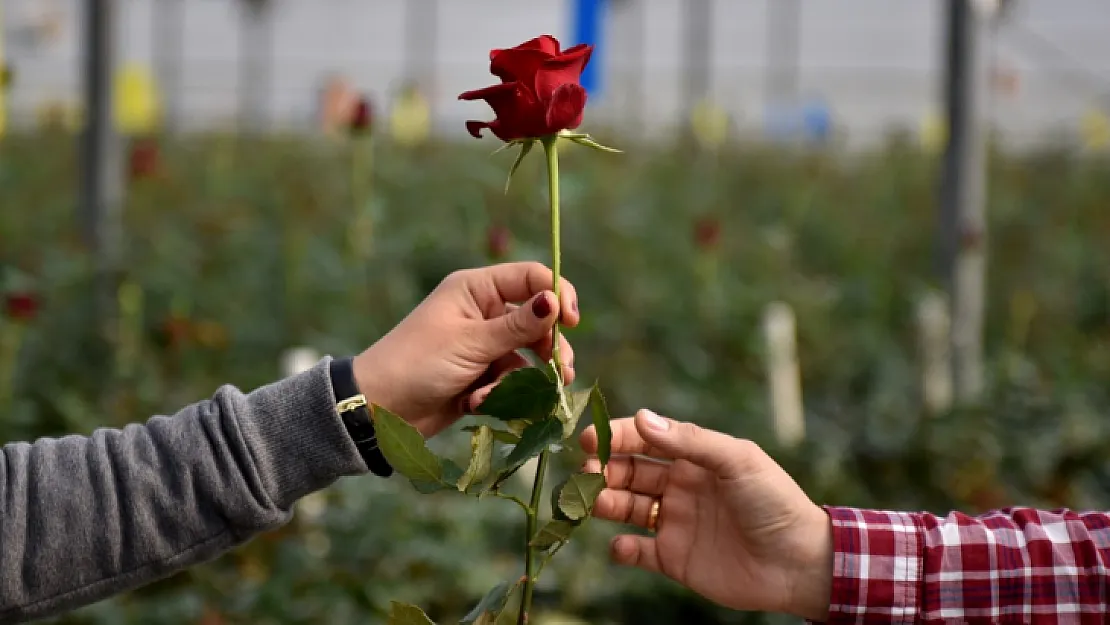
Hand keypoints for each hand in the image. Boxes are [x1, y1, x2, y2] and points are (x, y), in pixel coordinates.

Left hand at [354, 262, 578, 438]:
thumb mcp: (471, 342)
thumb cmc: (418, 363)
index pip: (531, 278)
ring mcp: (481, 344)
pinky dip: (501, 393)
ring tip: (537, 394)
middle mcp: (482, 312)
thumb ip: (517, 326)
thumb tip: (554, 300)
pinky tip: (478, 404)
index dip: (556, 294)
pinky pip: (509, 380)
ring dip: (528, 376)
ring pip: (527, 355)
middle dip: (550, 345)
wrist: (378, 408)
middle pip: (536, 320)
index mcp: (476, 289)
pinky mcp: (480, 374)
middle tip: (562, 369)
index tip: (570, 322)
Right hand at [580, 410, 832, 620]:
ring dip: (605, 502)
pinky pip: (638, 552)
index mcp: (695, 458)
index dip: (618, 437)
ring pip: (626, 507)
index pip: (647, 439)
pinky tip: (620, 546)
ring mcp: (675, 522)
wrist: (799, 562)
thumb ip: (690, 441)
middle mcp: (680, 487)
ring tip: (595, 503)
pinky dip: (623, 549)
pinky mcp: (674, 559)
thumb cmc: (775, 502)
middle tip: (586, 472)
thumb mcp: (737, 460)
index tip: (590, 439)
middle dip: (604, 469)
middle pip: (629, 472)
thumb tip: (643, 418)